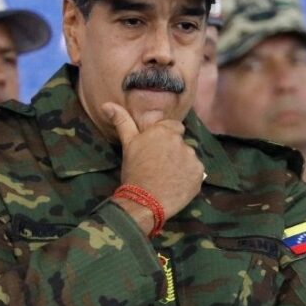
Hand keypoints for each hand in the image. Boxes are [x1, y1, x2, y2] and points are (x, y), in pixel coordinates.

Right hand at [105, 103, 203, 224]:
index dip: (167, 138)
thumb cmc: (134, 172)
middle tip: (160, 166)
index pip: (175, 127)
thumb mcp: (128, 145)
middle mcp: (181, 141)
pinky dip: (188, 177)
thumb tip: (107, 104)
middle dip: (174, 151)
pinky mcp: (199, 174)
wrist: (144, 202)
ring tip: (168, 177)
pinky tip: (177, 185)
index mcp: (164, 131)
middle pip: (181, 143)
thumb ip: (122, 122)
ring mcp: (192, 158)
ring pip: (189, 158)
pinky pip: (195, 172)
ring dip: (182, 164)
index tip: (158, 150)